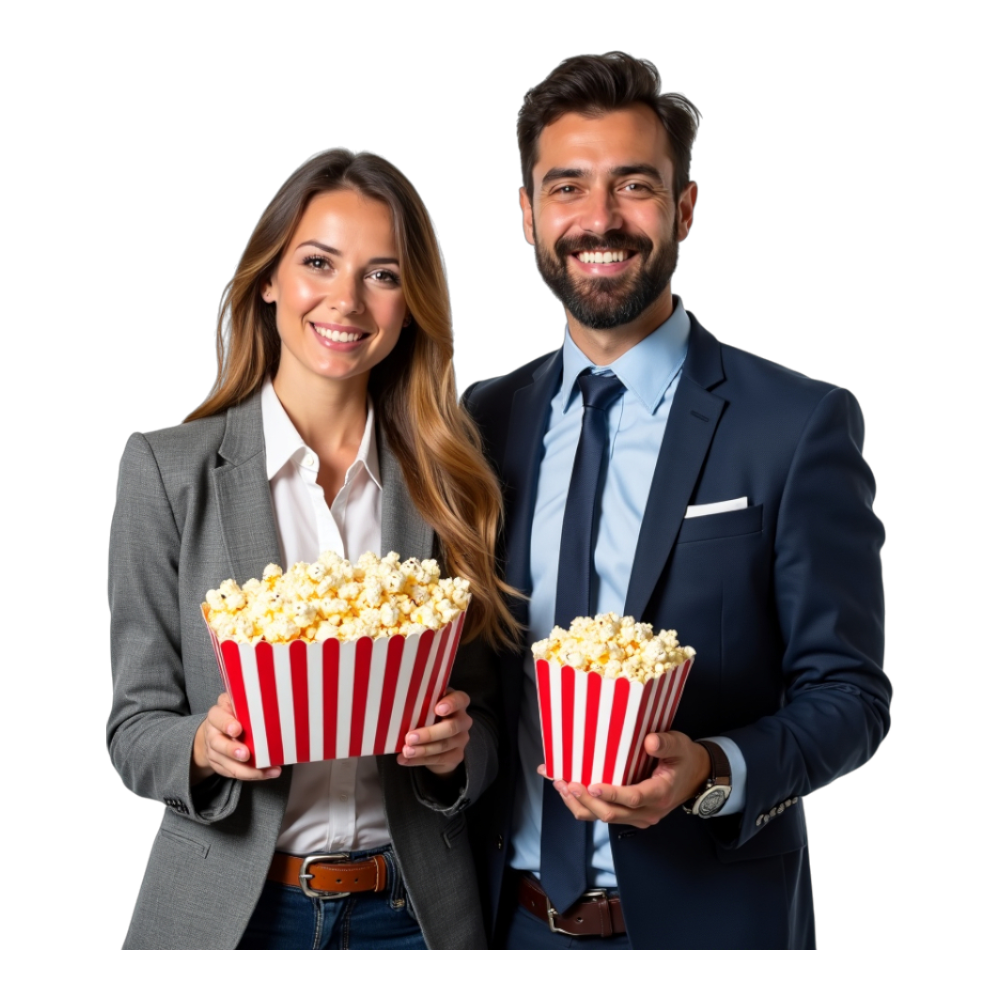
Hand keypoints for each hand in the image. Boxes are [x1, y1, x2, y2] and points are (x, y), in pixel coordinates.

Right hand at [191, 692, 281, 782]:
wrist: (214, 732)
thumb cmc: (232, 713)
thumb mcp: (234, 701)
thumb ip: (244, 699)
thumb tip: (267, 693)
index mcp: (216, 716)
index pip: (217, 718)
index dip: (226, 723)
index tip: (237, 729)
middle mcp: (212, 734)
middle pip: (218, 744)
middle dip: (232, 750)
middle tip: (246, 754)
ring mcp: (215, 753)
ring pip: (228, 764)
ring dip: (248, 769)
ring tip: (266, 769)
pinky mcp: (221, 766)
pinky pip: (236, 773)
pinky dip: (253, 775)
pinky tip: (269, 772)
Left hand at [396, 688, 471, 776]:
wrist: (439, 741)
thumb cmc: (429, 716)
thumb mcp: (427, 706)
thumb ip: (421, 704)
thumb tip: (398, 707)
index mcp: (457, 703)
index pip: (460, 699)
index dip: (451, 704)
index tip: (438, 709)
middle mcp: (463, 720)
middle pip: (451, 727)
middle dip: (429, 734)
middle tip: (410, 737)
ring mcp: (461, 739)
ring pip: (444, 745)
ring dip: (423, 750)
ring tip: (406, 751)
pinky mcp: (456, 755)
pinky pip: (439, 759)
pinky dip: (419, 760)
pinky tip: (406, 759)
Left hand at [538, 731, 710, 828]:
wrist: (695, 777)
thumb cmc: (684, 759)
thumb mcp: (680, 746)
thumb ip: (666, 744)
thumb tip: (649, 741)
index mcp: (660, 793)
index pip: (633, 798)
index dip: (611, 794)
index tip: (592, 785)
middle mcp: (648, 811)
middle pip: (612, 813)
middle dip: (586, 800)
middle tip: (566, 782)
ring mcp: (638, 817)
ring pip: (605, 818)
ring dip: (581, 805)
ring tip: (561, 786)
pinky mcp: (630, 816)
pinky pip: (605, 816)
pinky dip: (586, 806)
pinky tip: (569, 791)